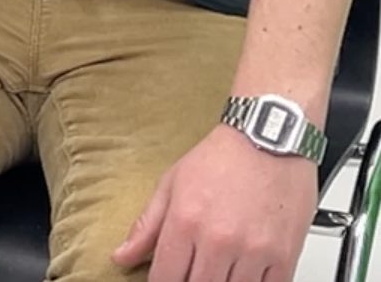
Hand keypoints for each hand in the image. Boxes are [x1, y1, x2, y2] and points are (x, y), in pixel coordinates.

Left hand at [112, 125, 316, 280]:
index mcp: (185, 221)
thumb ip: (147, 225)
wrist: (268, 140)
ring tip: (216, 269)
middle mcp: (218, 240)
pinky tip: (242, 275)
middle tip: (192, 270)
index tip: (164, 279)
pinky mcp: (284, 258)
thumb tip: (122, 256)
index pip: (166, 277)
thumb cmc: (221, 159)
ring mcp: (254, 253)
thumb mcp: (172, 184)